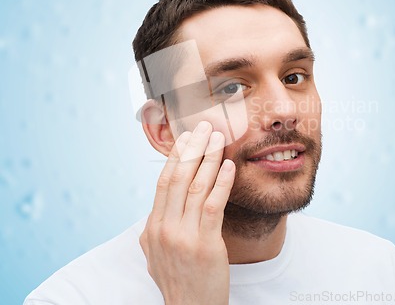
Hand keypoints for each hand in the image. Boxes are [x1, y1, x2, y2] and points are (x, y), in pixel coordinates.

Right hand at [140, 121, 235, 304]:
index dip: (175, 156)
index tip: (185, 137)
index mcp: (153, 227)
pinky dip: (221, 182)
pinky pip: (214, 205)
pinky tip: (228, 165)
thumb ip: (157, 228)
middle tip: (204, 126)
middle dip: (192, 148)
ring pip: (196, 187)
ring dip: (209, 158)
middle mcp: (164, 228)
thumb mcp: (156, 254)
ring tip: (218, 138)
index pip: (164, 182)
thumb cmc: (179, 280)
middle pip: (179, 178)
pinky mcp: (205, 245)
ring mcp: (183, 237)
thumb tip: (159, 207)